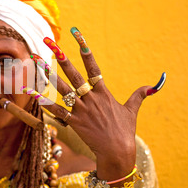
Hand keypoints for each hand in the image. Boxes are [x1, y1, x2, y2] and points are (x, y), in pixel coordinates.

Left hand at [27, 28, 165, 174]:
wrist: (118, 151)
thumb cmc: (125, 131)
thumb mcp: (132, 111)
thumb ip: (138, 95)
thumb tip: (153, 86)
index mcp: (103, 92)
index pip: (93, 67)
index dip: (86, 50)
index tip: (78, 36)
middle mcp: (91, 98)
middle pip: (74, 74)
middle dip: (62, 58)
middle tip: (51, 44)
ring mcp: (82, 110)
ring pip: (63, 89)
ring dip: (49, 76)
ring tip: (38, 63)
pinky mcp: (74, 122)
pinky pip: (57, 111)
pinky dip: (46, 104)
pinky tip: (34, 94)